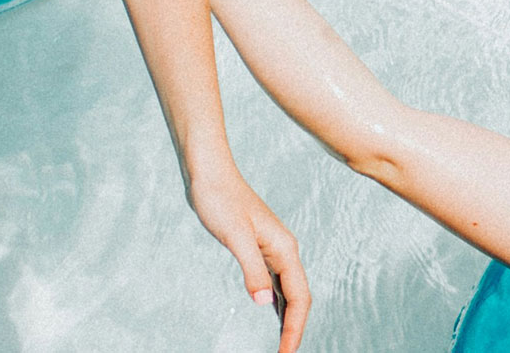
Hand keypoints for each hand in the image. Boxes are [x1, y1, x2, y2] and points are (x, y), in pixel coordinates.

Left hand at [188, 169, 311, 352]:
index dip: (295, 329)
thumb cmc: (220, 200)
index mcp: (284, 248)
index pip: (299, 297)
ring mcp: (273, 249)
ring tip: (283, 343)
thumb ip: (252, 269)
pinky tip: (272, 313)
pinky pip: (276, 282)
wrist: (210, 174)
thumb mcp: (234, 237)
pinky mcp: (259, 248)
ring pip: (289, 291)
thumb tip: (264, 302)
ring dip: (288, 318)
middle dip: (295, 328)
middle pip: (299, 297)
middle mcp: (284, 250)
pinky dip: (277, 303)